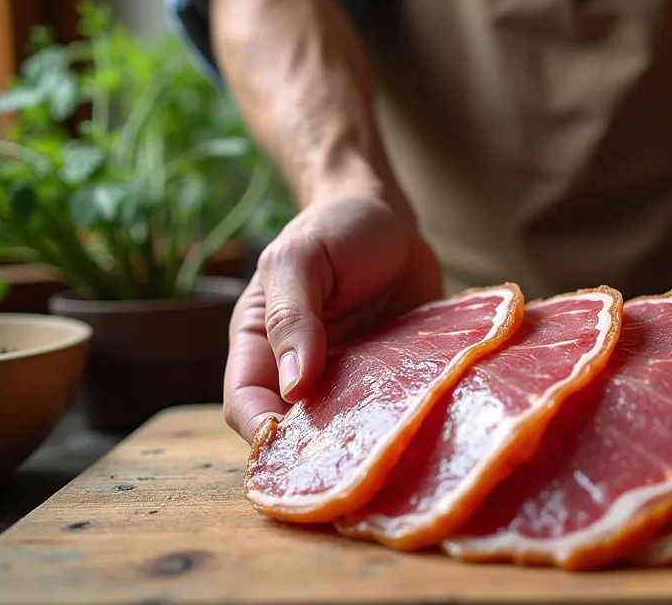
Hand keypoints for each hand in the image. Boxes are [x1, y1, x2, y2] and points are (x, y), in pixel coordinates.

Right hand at [223, 194, 442, 441]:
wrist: (392, 219)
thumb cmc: (335, 230)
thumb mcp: (301, 260)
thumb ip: (292, 317)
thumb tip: (294, 386)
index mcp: (262, 346)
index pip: (245, 405)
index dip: (262, 431)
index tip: (294, 445)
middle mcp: (302, 373)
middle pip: (295, 431)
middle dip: (316, 448)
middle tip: (351, 451)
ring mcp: (350, 381)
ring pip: (347, 430)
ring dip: (365, 439)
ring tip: (392, 439)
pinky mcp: (393, 379)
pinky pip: (395, 410)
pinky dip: (406, 419)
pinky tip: (426, 417)